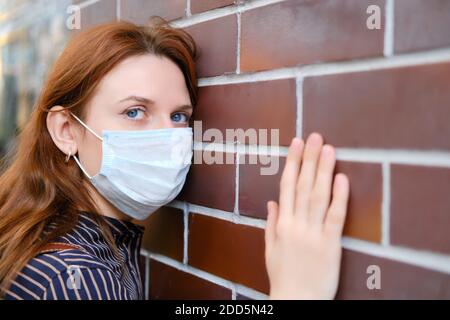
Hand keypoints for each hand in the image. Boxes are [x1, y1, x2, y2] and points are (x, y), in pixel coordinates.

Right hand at [265, 133, 349, 299]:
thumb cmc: (283, 276)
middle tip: (314, 136)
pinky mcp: (330, 244)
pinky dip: (339, 197)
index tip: (296, 143)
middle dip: (308, 159)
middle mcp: (296, 224)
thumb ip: (271, 224)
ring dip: (323, 171)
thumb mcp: (270, 249)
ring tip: (328, 148)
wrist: (296, 300)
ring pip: (317, 196)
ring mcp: (313, 233)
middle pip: (302, 186)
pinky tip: (342, 179)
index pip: (286, 187)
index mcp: (281, 224)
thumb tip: (272, 202)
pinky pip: (335, 217)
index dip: (292, 163)